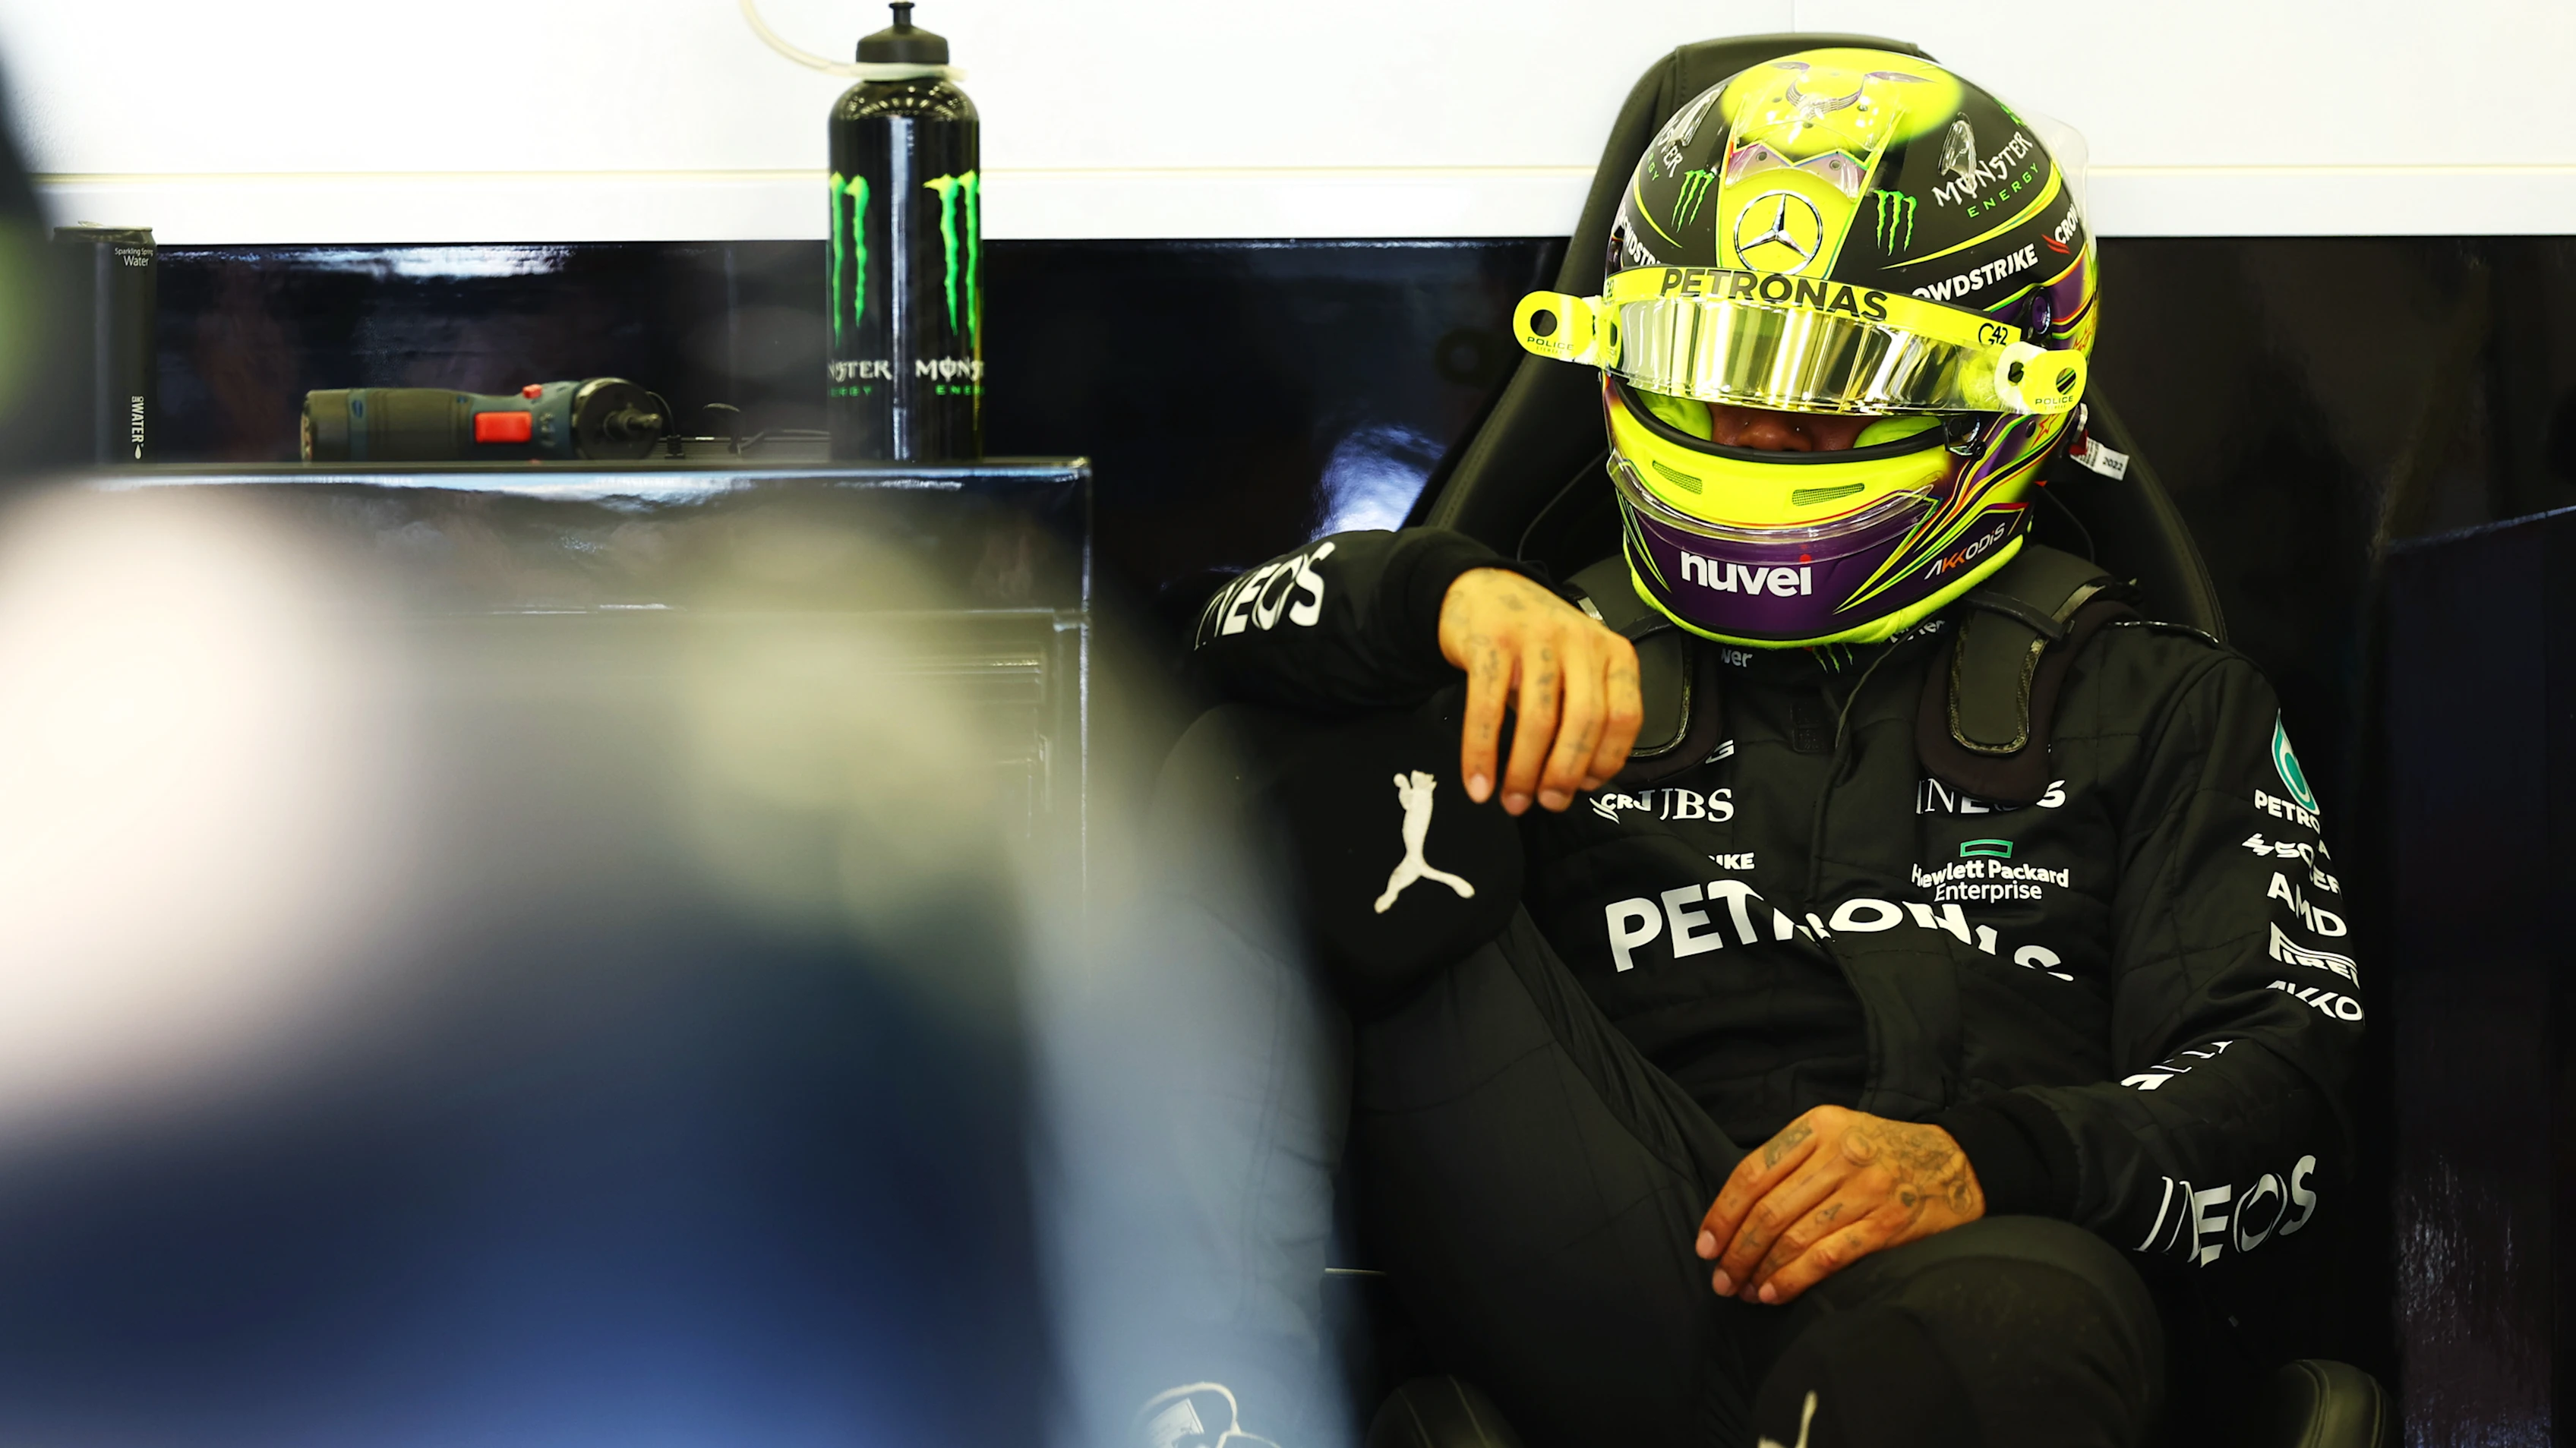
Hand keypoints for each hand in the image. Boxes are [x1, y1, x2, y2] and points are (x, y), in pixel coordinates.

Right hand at [1437, 568, 1641, 814]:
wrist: (1482, 589)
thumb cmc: (1534, 643)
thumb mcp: (1574, 668)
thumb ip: (1583, 713)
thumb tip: (1576, 783)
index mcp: (1612, 651)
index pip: (1625, 717)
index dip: (1605, 762)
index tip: (1581, 788)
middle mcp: (1580, 640)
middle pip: (1584, 720)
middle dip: (1565, 773)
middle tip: (1547, 804)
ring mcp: (1536, 637)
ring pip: (1539, 718)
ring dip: (1523, 770)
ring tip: (1512, 801)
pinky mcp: (1491, 640)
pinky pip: (1486, 707)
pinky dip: (1480, 753)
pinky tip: (1477, 785)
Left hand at [1694, 1106, 1983, 1305]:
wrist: (1957, 1163)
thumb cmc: (1881, 1151)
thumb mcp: (1835, 1132)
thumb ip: (1790, 1160)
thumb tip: (1734, 1211)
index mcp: (1817, 1126)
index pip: (1752, 1172)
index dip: (1722, 1213)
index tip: (1705, 1244)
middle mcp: (1840, 1154)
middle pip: (1768, 1210)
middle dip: (1736, 1251)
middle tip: (1720, 1279)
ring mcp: (1866, 1190)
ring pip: (1794, 1236)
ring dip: (1759, 1270)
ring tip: (1743, 1290)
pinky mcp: (1887, 1225)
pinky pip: (1827, 1257)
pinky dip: (1793, 1279)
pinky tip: (1774, 1293)